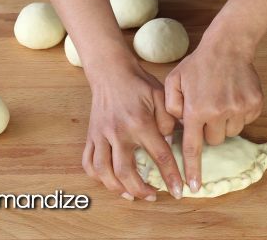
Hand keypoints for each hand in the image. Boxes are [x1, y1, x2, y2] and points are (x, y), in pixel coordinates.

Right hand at [82, 57, 183, 199]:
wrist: (111, 72)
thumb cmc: (139, 83)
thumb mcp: (161, 95)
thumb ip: (169, 120)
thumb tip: (171, 143)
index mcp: (139, 122)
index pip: (159, 155)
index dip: (170, 176)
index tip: (178, 191)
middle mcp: (118, 132)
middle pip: (125, 171)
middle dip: (140, 190)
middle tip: (152, 196)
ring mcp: (101, 135)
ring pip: (103, 171)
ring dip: (117, 188)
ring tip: (131, 194)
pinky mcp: (91, 135)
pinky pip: (88, 162)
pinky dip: (97, 177)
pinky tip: (111, 181)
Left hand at [164, 34, 262, 193]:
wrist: (228, 46)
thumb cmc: (198, 64)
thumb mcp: (173, 81)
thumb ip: (169, 107)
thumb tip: (173, 129)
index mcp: (196, 109)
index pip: (193, 147)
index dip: (192, 169)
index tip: (193, 188)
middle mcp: (218, 112)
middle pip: (214, 140)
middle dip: (208, 130)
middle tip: (206, 110)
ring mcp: (239, 108)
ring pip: (231, 132)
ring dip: (224, 122)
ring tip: (220, 99)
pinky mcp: (254, 104)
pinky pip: (246, 121)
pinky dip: (239, 113)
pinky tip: (232, 95)